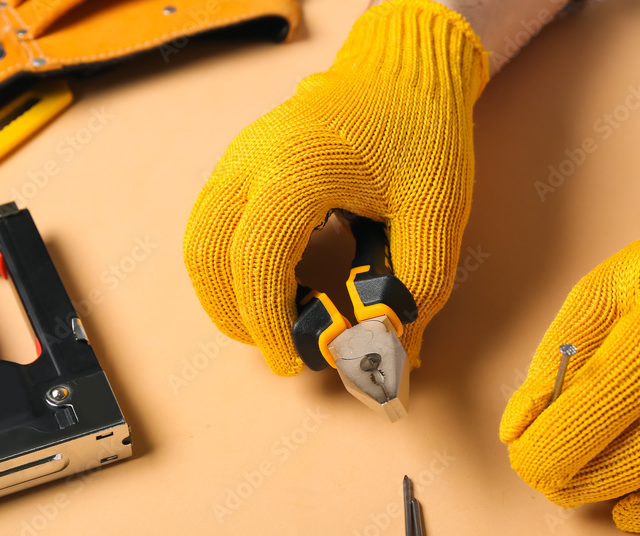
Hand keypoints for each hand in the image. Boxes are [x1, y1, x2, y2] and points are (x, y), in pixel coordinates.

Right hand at [184, 0, 486, 374]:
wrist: (400, 68)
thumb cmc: (420, 128)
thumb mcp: (438, 208)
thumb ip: (417, 280)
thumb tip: (390, 341)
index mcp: (297, 170)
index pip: (257, 264)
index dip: (269, 326)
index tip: (294, 363)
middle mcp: (250, 162)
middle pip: (208, 257)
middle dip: (236, 316)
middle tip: (278, 348)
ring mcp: (237, 158)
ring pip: (201, 242)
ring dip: (226, 293)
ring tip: (273, 321)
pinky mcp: (239, 163)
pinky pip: (213, 224)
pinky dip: (231, 265)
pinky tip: (278, 281)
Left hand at [500, 160, 639, 532]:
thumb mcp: (606, 286)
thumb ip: (558, 354)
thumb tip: (515, 430)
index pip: (615, 389)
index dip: (561, 437)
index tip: (522, 461)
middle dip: (590, 475)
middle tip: (545, 483)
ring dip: (629, 489)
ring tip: (578, 485)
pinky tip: (632, 509)